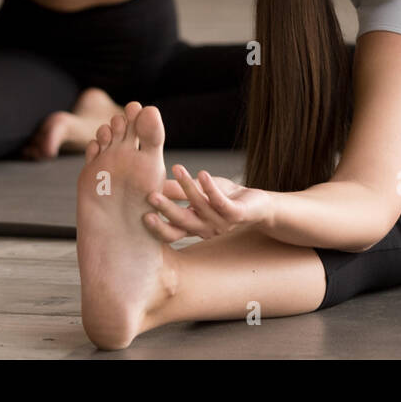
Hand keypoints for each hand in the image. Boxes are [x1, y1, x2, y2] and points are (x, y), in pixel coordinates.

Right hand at [142, 166, 272, 241]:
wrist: (258, 205)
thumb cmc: (224, 198)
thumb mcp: (197, 192)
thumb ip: (176, 190)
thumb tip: (149, 183)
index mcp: (193, 227)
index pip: (171, 233)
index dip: (157, 226)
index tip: (142, 214)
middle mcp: (205, 229)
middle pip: (183, 222)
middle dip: (166, 210)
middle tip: (151, 197)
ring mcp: (221, 223)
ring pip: (200, 206)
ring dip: (187, 187)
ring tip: (177, 168)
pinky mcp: (236, 214)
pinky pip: (221, 202)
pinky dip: (211, 188)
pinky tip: (202, 174)